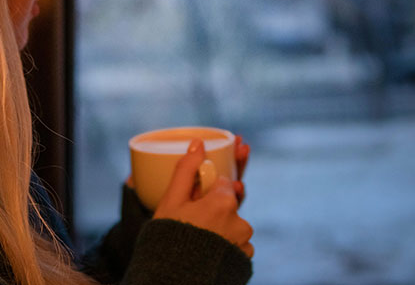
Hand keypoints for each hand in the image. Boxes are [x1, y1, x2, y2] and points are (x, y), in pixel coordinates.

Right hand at [153, 139, 253, 258]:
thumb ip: (187, 169)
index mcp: (225, 202)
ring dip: (220, 226)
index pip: (223, 183)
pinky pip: (237, 243)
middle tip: (194, 222)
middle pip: (228, 204)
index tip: (195, 198)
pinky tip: (207, 250)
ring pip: (232, 224)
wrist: (172, 279)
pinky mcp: (245, 260)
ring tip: (196, 237)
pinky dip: (225, 243)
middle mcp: (241, 222)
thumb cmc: (169, 237)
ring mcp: (245, 244)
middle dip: (214, 208)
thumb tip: (198, 143)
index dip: (208, 189)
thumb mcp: (172, 200)